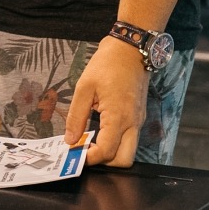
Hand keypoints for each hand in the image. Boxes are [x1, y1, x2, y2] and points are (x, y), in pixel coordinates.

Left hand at [65, 40, 148, 166]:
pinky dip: (115, 142)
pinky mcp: (138, 116)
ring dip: (110, 153)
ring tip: (90, 142)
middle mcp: (133, 123)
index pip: (106, 152)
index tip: (73, 154)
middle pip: (123, 160)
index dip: (89, 158)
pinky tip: (98, 132)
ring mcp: (138, 120)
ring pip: (128, 151)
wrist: (131, 48)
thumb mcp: (84, 87)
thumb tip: (70, 140)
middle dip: (104, 162)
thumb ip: (77, 116)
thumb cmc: (108, 63)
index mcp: (119, 117)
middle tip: (84, 151)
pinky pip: (129, 139)